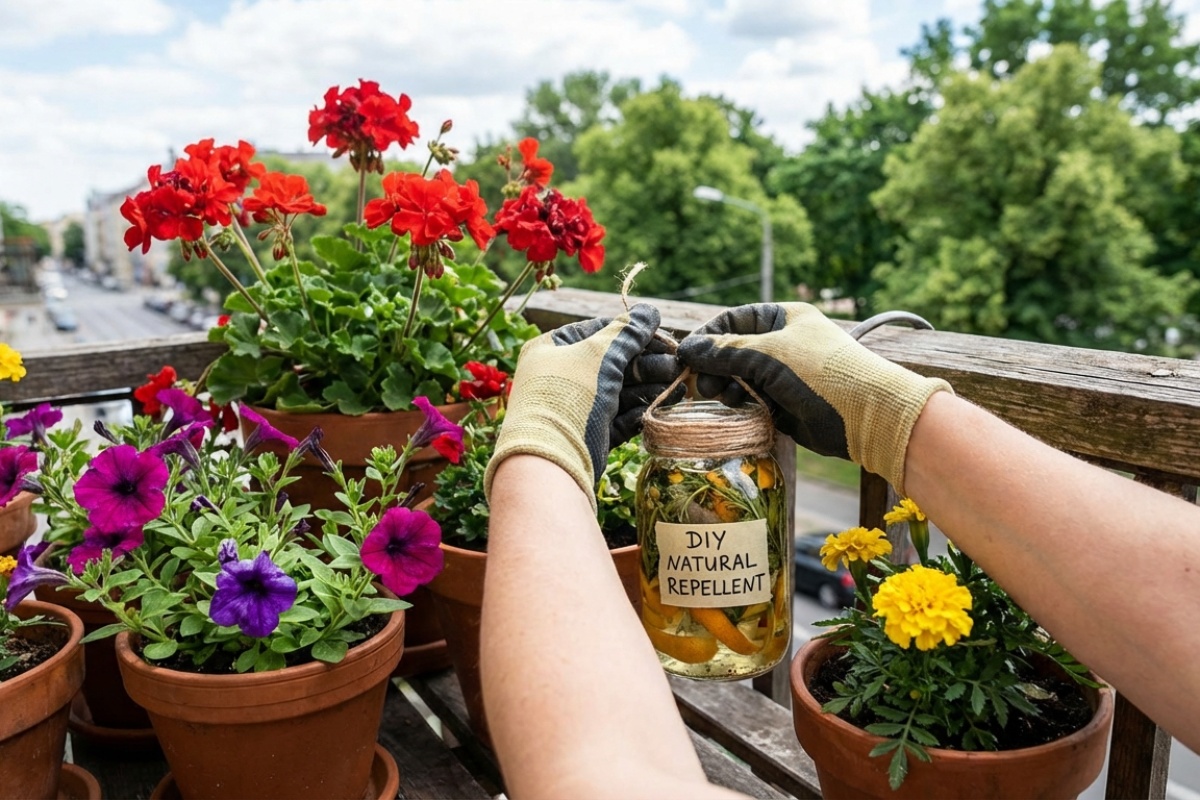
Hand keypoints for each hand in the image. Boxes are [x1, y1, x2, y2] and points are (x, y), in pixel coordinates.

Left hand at [485, 303, 680, 509]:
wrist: (548, 461)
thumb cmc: (568, 396)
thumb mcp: (599, 356)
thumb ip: (627, 333)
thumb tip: (650, 312)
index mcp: (553, 347)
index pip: (601, 331)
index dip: (636, 334)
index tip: (668, 340)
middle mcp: (561, 375)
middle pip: (612, 363)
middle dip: (648, 365)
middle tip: (679, 369)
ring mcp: (573, 406)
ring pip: (618, 391)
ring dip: (649, 388)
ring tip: (679, 389)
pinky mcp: (586, 435)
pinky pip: (616, 418)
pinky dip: (639, 412)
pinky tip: (663, 408)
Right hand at [675, 303, 950, 493]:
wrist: (868, 415)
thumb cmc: (822, 373)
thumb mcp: (769, 355)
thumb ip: (724, 351)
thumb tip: (686, 348)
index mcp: (783, 318)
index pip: (732, 320)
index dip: (707, 336)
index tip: (686, 356)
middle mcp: (782, 343)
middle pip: (731, 351)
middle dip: (715, 367)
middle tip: (703, 385)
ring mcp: (784, 374)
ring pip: (739, 378)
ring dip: (727, 387)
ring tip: (726, 397)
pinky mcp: (785, 403)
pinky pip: (751, 400)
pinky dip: (742, 404)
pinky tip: (740, 409)